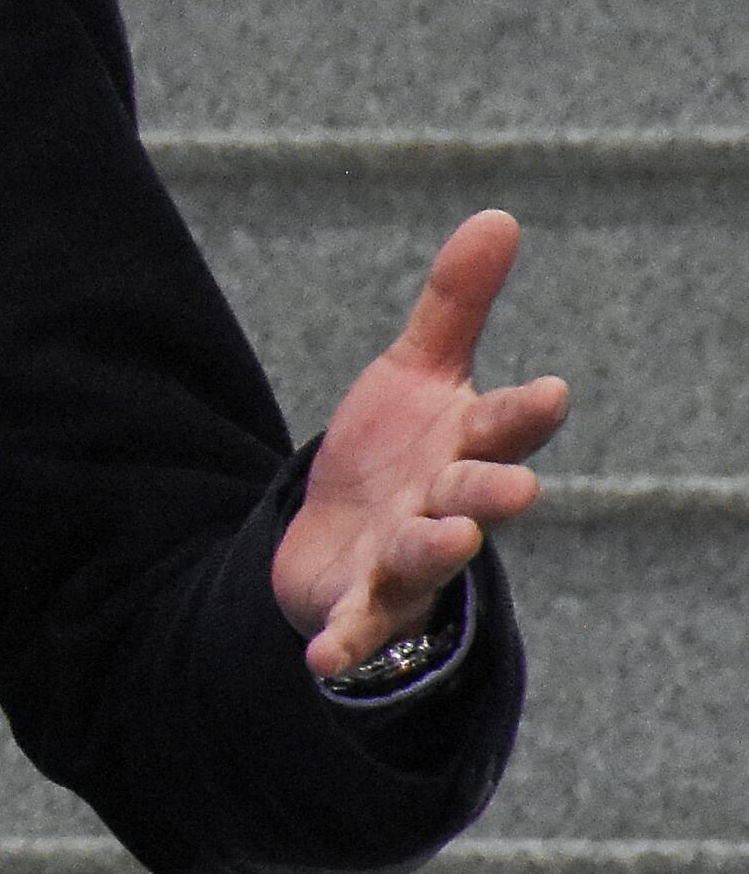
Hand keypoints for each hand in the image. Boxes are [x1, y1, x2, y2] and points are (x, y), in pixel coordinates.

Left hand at [272, 207, 568, 678]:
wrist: (343, 534)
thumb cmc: (398, 450)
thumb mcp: (417, 372)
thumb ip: (456, 304)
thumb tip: (498, 216)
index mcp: (463, 447)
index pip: (501, 425)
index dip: (523, 412)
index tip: (550, 391)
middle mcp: (444, 506)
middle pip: (474, 496)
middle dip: (493, 491)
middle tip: (516, 487)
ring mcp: (405, 561)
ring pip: (425, 558)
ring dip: (435, 550)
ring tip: (449, 539)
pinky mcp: (359, 604)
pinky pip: (355, 628)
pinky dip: (343, 642)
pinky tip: (323, 657)